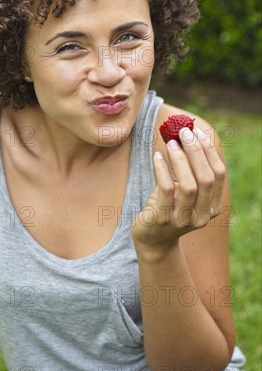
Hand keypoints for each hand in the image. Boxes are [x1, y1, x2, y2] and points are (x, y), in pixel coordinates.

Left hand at [131, 126, 225, 253]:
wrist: (151, 239)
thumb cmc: (167, 207)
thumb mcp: (181, 189)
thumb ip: (187, 168)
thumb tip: (184, 135)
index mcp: (212, 207)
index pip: (218, 174)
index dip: (209, 151)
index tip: (197, 132)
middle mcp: (202, 215)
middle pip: (206, 178)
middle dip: (196, 151)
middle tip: (183, 132)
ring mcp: (182, 220)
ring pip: (189, 185)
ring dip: (180, 160)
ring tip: (170, 143)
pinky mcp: (162, 219)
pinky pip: (166, 190)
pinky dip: (162, 169)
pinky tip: (157, 157)